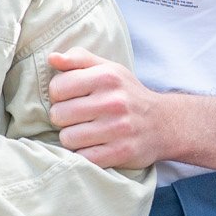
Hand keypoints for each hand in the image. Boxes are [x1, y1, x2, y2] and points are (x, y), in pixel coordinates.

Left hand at [47, 49, 171, 168]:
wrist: (163, 123)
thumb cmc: (126, 93)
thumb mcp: (108, 68)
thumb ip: (79, 59)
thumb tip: (52, 58)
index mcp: (106, 76)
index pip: (57, 88)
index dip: (59, 95)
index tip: (71, 98)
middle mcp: (113, 101)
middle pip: (58, 115)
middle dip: (64, 118)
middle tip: (78, 118)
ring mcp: (118, 128)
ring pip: (68, 139)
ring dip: (73, 138)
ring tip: (86, 132)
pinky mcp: (121, 152)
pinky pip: (83, 157)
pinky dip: (85, 154)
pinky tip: (95, 146)